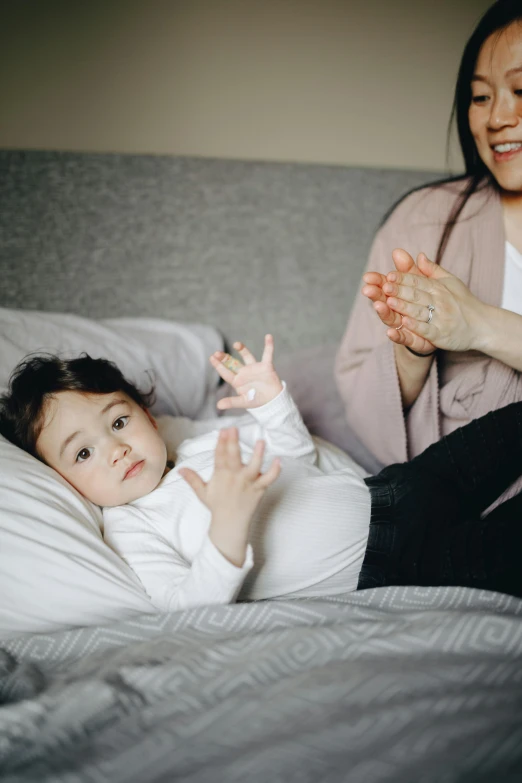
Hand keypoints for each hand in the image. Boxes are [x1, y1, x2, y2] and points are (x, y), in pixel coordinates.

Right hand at [179, 428, 280, 566]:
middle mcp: (235, 478)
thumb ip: (193, 479)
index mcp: (221, 476)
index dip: (221, 443)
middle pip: (234, 458)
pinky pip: (269, 479)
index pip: (220, 456)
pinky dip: (275, 471)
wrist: (230, 524)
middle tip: (234, 429)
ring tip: (261, 442)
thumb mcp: (203, 492)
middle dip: (233, 443)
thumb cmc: (217, 506)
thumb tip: (180, 469)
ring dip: (258, 454)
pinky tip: (279, 460)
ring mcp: (248, 483)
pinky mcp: (259, 489)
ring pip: (254, 467)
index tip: (223, 430)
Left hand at [210, 334, 282, 409]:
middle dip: (225, 358)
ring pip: (247, 356)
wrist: (272, 401)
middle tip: (217, 353)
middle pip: (232, 363)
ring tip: (236, 344)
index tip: (211, 358)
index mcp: (237, 381)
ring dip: (242, 349)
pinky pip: (267, 354)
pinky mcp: (266, 366)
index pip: (226, 372)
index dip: (218, 366)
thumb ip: (232, 402)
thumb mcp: (243, 402)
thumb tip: (218, 406)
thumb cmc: (256, 401)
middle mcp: (244, 372)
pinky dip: (269, 346)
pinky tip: (268, 337)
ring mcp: (254, 368)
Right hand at [362, 248, 435, 354]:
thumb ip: (410, 269)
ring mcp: (403, 325)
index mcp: (398, 293)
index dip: (377, 280)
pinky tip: (390, 333)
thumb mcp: (422, 281)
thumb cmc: (429, 300)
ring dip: (383, 313)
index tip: (369, 276)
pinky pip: (404, 338)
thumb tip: (398, 251)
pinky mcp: (413, 339)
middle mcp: (397, 309)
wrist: (448, 326)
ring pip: (390, 318)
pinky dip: (396, 336)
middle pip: (384, 300)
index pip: (385, 284)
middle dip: (376, 294)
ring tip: (379, 305)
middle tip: (368, 288)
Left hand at [382, 250, 487, 352]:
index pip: (418, 281)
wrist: (482, 326)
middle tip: (384, 286)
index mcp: (439, 288)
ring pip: (419, 312)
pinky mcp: (441, 335)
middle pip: (416, 295)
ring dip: (404, 307)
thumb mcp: (450, 282)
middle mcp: (440, 302)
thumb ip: (432, 270)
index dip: (403, 278)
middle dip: (399, 291)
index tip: (389, 275)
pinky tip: (404, 323)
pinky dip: (416, 327)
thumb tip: (419, 255)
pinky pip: (426, 330)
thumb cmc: (463, 303)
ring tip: (389, 302)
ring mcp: (440, 319)